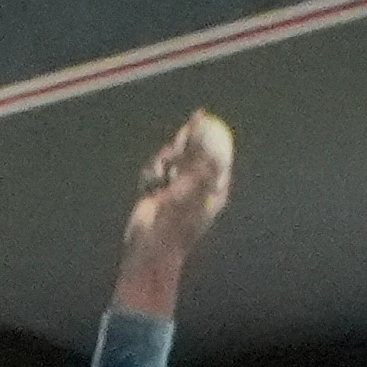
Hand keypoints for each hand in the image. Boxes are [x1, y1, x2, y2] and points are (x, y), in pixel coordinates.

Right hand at [111, 108, 235, 317]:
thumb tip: (210, 140)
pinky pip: (153, 171)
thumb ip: (201, 162)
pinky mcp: (156, 193)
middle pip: (194, 153)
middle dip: (186, 142)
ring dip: (164, 162)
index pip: (216, 155)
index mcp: (214, 190)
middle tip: (184, 126)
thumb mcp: (193, 188)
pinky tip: (150, 187)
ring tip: (162, 176)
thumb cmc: (177, 223)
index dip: (209, 134)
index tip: (202, 118)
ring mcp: (176, 190)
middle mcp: (197, 188)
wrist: (152, 248)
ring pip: (170, 160)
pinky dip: (151, 175)